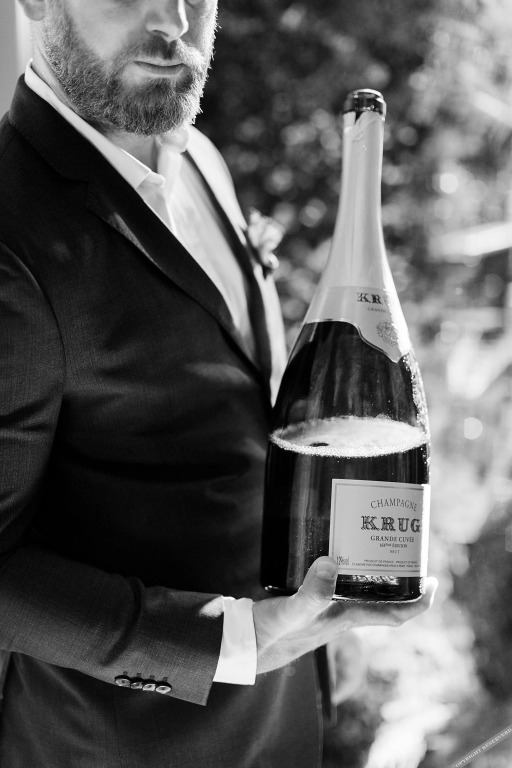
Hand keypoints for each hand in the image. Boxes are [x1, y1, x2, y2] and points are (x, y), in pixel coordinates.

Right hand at [253, 557, 436, 674]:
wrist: (242, 644)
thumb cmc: (268, 634)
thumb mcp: (290, 611)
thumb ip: (311, 592)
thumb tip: (333, 562)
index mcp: (344, 618)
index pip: (393, 615)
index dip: (418, 603)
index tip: (433, 583)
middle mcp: (340, 614)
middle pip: (382, 599)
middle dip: (398, 579)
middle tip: (405, 548)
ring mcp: (325, 608)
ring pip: (360, 590)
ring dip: (373, 571)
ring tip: (376, 541)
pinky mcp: (309, 601)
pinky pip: (337, 583)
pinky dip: (344, 568)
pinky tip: (333, 549)